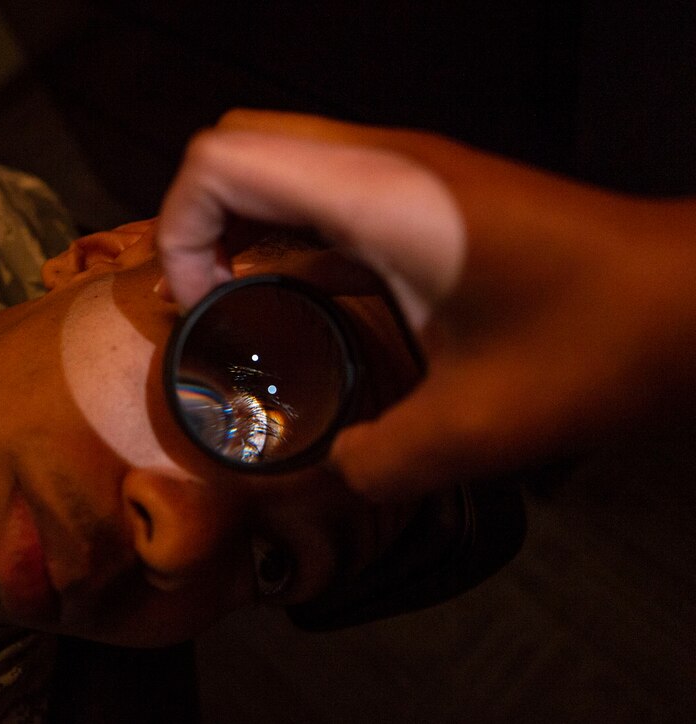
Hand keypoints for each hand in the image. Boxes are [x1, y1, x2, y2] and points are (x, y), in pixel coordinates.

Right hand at [157, 109, 695, 499]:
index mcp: (375, 194)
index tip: (203, 307)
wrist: (695, 299)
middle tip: (207, 302)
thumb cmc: (595, 344)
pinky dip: (286, 235)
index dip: (182, 229)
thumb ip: (377, 462)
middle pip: (237, 145)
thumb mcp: (474, 427)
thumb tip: (326, 476)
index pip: (221, 160)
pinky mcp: (425, 192)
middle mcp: (381, 163)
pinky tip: (299, 300)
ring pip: (278, 160)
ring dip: (239, 224)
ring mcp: (404, 170)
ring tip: (236, 304)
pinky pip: (322, 191)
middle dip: (197, 219)